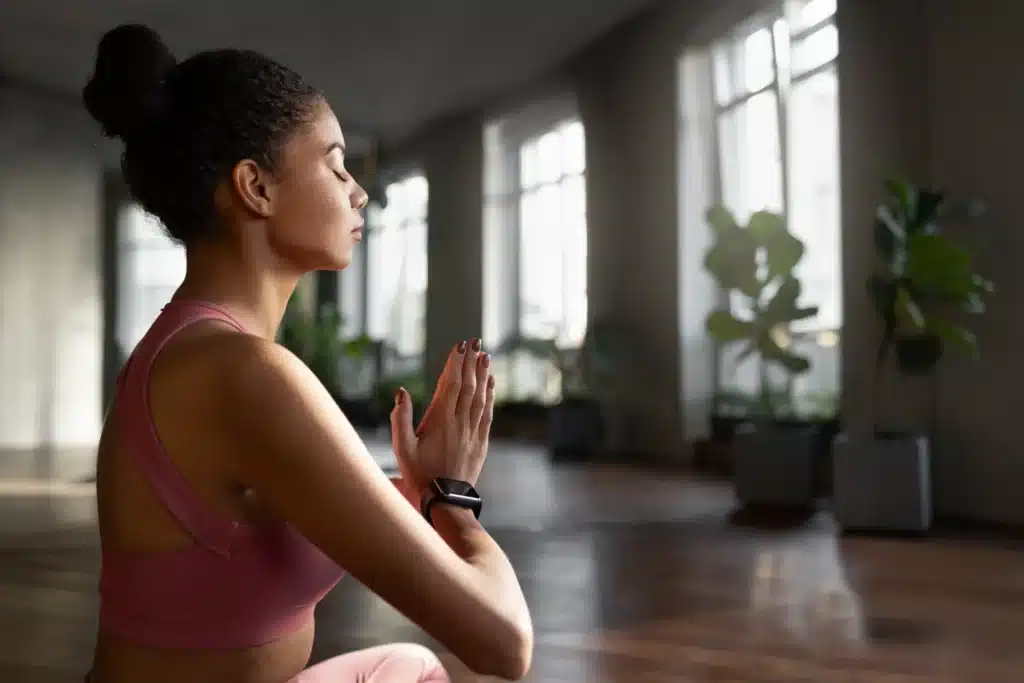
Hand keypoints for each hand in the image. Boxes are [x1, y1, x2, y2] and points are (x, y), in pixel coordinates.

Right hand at [390, 338, 494, 493]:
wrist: (445, 499)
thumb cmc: (419, 474)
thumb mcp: (402, 448)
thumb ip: (401, 418)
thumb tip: (401, 391)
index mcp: (440, 420)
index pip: (450, 384)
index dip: (455, 363)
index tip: (459, 346)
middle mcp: (460, 422)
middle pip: (468, 385)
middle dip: (471, 362)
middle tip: (475, 341)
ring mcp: (473, 431)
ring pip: (481, 396)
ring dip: (483, 374)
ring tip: (485, 356)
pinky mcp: (481, 441)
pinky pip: (488, 412)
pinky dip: (490, 395)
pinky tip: (491, 383)